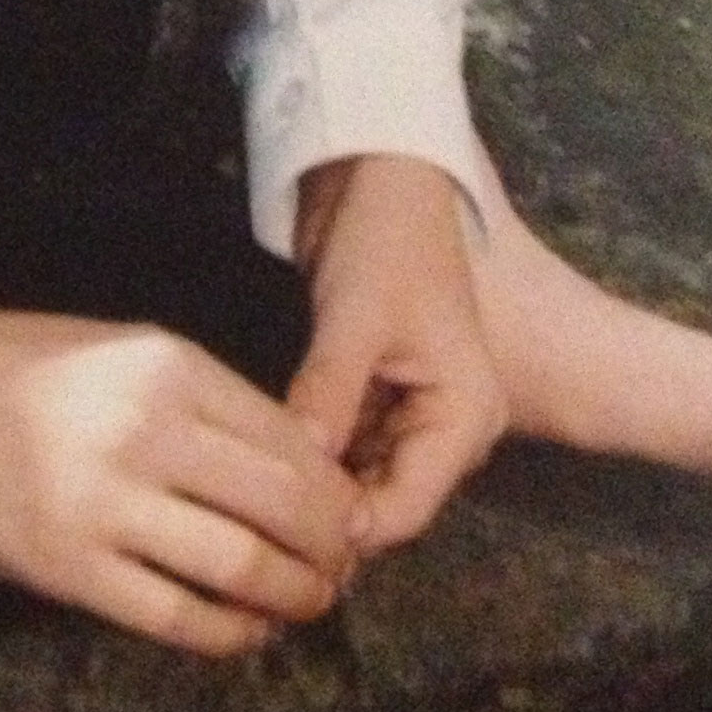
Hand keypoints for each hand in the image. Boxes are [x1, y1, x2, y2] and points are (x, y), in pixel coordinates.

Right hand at [0, 287, 358, 655]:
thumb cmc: (15, 365)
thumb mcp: (120, 351)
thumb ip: (201, 401)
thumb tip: (294, 468)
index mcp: (167, 367)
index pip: (290, 439)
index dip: (338, 489)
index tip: (353, 514)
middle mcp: (146, 431)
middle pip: (283, 506)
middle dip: (333, 548)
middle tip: (345, 568)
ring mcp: (105, 504)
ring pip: (241, 567)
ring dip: (294, 595)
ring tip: (309, 603)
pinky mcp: (67, 568)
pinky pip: (174, 616)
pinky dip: (228, 634)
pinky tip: (248, 632)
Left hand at [286, 153, 505, 554]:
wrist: (379, 174)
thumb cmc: (385, 237)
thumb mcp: (356, 316)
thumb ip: (329, 393)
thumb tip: (295, 469)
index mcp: (465, 417)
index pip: (405, 509)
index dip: (343, 530)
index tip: (273, 537)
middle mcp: (447, 429)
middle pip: (382, 504)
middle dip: (322, 518)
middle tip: (246, 532)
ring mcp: (411, 416)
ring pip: (358, 482)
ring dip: (312, 491)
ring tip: (245, 508)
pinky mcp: (376, 398)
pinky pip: (343, 449)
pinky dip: (309, 459)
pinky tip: (261, 468)